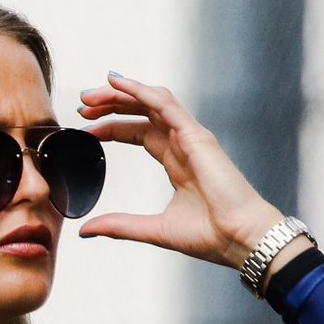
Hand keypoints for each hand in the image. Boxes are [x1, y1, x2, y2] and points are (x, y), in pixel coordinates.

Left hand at [75, 74, 285, 269]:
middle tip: (82, 105)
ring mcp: (191, 137)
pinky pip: (165, 104)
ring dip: (120, 94)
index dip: (111, 128)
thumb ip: (119, 225)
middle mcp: (183, 145)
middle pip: (142, 112)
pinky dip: (140, 90)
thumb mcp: (154, 229)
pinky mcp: (197, 135)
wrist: (240, 240)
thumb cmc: (211, 236)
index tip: (86, 130)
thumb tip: (86, 230)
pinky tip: (117, 83)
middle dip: (111, 105)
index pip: (139, 133)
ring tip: (91, 95)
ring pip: (151, 101)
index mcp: (176, 162)